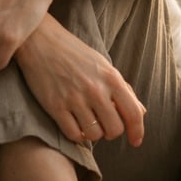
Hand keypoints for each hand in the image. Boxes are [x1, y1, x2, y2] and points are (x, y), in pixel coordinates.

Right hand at [16, 14, 145, 146]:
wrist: (40, 40)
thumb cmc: (73, 52)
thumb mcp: (102, 64)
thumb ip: (122, 88)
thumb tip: (141, 112)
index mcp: (110, 77)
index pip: (133, 114)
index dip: (137, 131)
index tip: (135, 141)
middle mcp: (95, 89)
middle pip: (114, 129)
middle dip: (111, 131)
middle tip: (103, 123)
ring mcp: (74, 98)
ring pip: (94, 136)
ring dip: (93, 133)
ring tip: (87, 121)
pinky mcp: (55, 106)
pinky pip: (73, 134)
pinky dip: (76, 135)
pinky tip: (74, 123)